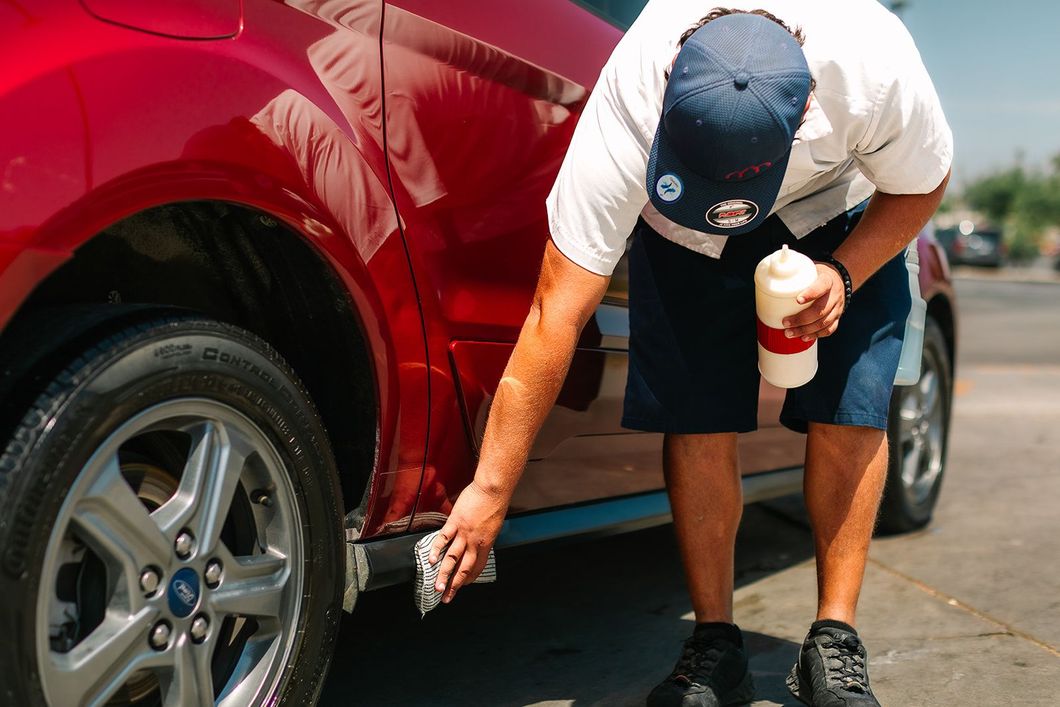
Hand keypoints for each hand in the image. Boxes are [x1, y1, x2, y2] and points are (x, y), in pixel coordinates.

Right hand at [428, 480, 507, 602]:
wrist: (493, 489)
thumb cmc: (495, 504)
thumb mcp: (493, 525)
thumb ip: (483, 536)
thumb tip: (476, 542)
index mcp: (486, 543)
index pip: (477, 567)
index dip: (468, 579)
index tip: (461, 587)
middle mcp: (475, 542)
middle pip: (463, 568)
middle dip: (454, 585)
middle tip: (446, 597)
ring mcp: (465, 533)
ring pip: (452, 558)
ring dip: (444, 574)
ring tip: (437, 587)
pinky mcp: (455, 522)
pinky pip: (444, 539)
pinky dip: (436, 550)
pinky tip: (430, 560)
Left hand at [783, 263, 846, 340]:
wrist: (838, 279)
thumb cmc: (817, 275)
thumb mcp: (809, 268)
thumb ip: (795, 272)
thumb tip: (771, 275)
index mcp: (827, 280)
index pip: (821, 286)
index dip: (811, 294)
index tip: (798, 300)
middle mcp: (835, 294)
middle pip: (820, 310)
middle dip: (802, 319)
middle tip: (785, 323)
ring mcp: (838, 307)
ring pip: (824, 322)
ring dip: (806, 330)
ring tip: (790, 333)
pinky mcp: (837, 316)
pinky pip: (830, 329)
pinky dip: (817, 335)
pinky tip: (805, 338)